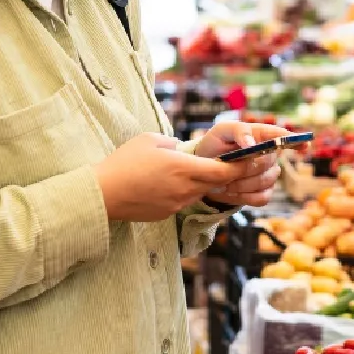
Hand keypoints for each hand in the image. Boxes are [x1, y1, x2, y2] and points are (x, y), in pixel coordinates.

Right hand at [94, 133, 253, 221]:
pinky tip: (167, 184)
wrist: (103, 194)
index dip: (239, 165)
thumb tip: (180, 149)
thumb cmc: (124, 162)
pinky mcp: (167, 214)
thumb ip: (173, 143)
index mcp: (185, 169)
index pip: (224, 170)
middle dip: (225, 174)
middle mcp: (186, 189)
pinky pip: (183, 201)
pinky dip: (184, 192)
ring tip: (192, 170)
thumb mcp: (150, 140)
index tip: (249, 159)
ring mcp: (177, 204)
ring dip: (202, 183)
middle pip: (216, 183)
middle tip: (231, 163)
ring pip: (200, 192)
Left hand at [193, 121, 305, 207]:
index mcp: (261, 135)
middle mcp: (269, 154)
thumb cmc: (215, 146)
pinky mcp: (264, 192)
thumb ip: (239, 131)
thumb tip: (253, 144)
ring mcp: (268, 174)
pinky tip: (232, 192)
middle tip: (227, 170)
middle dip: (247, 168)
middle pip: (270, 162)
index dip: (295, 140)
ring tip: (224, 182)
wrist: (204, 170)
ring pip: (267, 181)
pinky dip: (245, 197)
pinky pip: (263, 197)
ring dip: (243, 184)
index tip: (305, 145)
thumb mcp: (221, 131)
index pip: (282, 136)